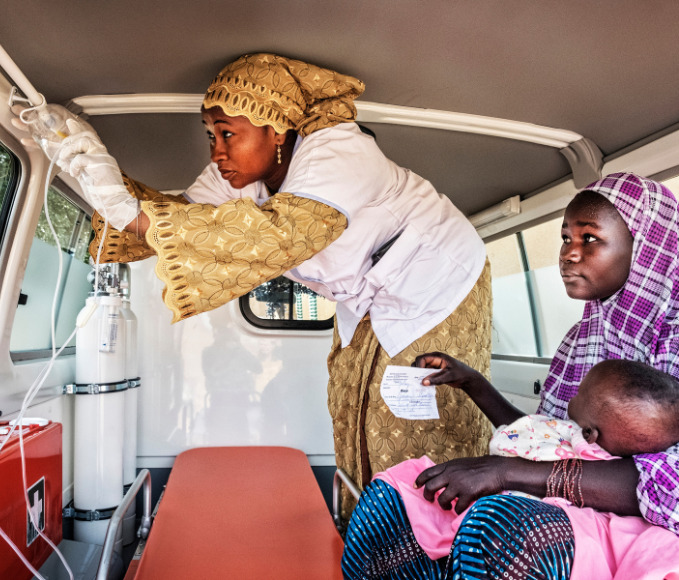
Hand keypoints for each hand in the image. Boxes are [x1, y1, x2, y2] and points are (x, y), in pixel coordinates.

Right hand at [11, 103, 96, 159]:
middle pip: (41, 121)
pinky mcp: (53, 148)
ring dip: (27, 127)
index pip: (51, 114)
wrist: (91, 157)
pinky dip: (33, 142)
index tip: (32, 106)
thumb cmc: (90, 143)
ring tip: (17, 122)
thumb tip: (70, 121)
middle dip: (29, 116)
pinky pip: (41, 144)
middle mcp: (58, 130)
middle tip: (17, 110)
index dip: (40, 109)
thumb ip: (78, 128)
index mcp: (66, 123)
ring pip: (38, 131)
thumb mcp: (86, 133)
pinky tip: (26, 140)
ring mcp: (55, 139)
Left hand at [12, 103, 138, 230]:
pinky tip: (74, 173)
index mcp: (101, 157)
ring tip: (65, 161)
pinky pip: (80, 158)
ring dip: (69, 150)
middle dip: (69, 141)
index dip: (78, 129)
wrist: (114, 204)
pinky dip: (73, 165)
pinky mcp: (99, 164)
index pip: (89, 138)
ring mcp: (103, 158)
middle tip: (61, 152)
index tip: (70, 123)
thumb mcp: (85, 177)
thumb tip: (63, 160)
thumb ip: (76, 166)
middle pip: (86, 136)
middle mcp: (103, 155)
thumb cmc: (102, 195)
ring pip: (84, 141)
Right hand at [413, 351, 480, 388]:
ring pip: (422, 369)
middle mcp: (434, 360)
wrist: (468, 379)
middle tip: (415, 380)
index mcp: (438, 356)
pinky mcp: (435, 372)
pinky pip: (426, 375)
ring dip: (419, 376)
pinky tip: (424, 386)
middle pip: (420, 363)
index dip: (418, 366)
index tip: (418, 376)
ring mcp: (434, 366)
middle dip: (416, 371)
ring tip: (418, 384)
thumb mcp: (449, 377)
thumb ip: (437, 379)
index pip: (422, 358)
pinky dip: (424, 379)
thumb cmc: (461, 374)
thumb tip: (424, 382)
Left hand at [414, 455, 509, 512]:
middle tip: (430, 500)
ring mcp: (459, 484)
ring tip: (447, 506)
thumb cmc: (479, 467)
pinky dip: (458, 510)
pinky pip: (458, 506)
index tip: (416, 486)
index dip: (419, 480)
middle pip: (430, 487)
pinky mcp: (468, 493)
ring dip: (443, 505)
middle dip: (427, 496)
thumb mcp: (460, 464)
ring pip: (442, 499)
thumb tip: (439, 478)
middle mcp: (451, 474)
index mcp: (448, 466)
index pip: (428, 472)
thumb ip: (449, 470)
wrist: (496, 469)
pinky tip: (460, 509)